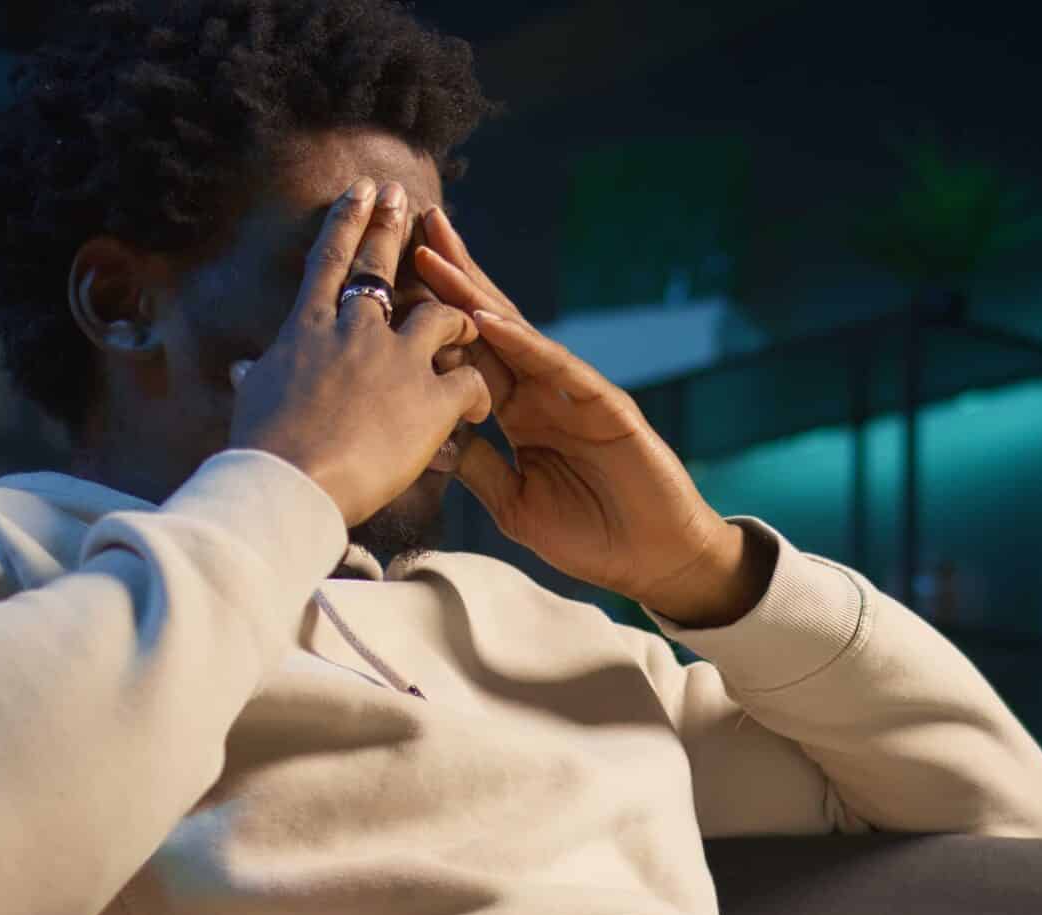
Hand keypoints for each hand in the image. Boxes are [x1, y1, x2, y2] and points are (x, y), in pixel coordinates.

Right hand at [228, 178, 492, 526]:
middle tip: (404, 194)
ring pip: (441, 316)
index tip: (360, 191)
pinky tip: (476, 409)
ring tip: (470, 325)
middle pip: (380, 267)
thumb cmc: (261, 450)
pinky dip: (477, 392)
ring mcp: (395, 360)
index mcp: (306, 331)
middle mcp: (353, 332)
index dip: (345, 222)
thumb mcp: (254, 401)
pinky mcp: (431, 397)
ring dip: (458, 320)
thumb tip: (238, 369)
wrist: (288, 482)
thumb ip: (256, 377)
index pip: (327, 264)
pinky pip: (470, 379)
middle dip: (392, 226)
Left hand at [413, 209, 765, 625]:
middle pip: (487, 324)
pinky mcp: (605, 406)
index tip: (386, 284)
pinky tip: (486, 318)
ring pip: (515, 333)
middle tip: (412, 226)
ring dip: (473, 292)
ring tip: (434, 252)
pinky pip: (555, 369)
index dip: (431, 318)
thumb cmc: (591, 536)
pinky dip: (521, 343)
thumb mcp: (514, 504)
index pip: (467, 355)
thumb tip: (428, 438)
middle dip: (451, 276)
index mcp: (518, 415)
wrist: (655, 561)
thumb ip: (479, 467)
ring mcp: (573, 394)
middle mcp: (542, 393)